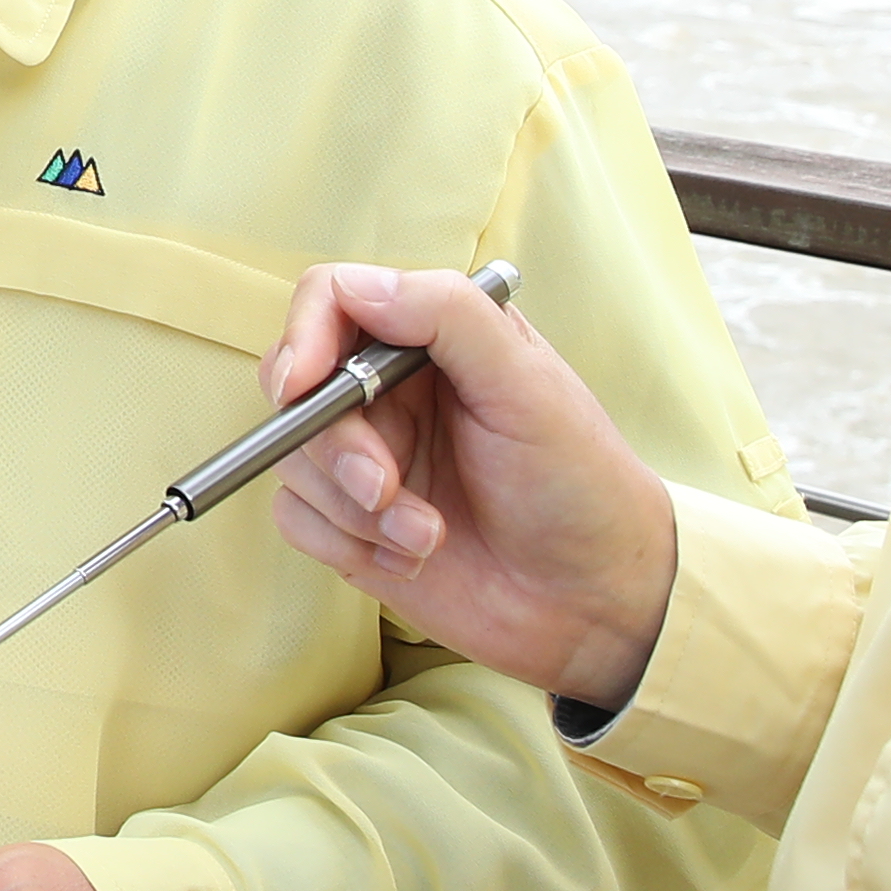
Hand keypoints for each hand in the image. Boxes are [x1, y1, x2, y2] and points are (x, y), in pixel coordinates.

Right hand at [260, 264, 676, 711]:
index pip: (333, 300)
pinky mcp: (354, 524)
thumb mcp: (527, 386)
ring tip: (427, 535)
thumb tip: (360, 287)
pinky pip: (299, 520)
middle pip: (299, 387)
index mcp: (433, 338)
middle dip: (338, 447)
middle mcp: (393, 391)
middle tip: (384, 489)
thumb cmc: (580, 485)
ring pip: (295, 459)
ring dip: (356, 510)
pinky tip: (412, 557)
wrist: (595, 602)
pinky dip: (348, 545)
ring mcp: (370, 457)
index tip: (302, 386)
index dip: (303, 335)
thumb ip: (449, 317)